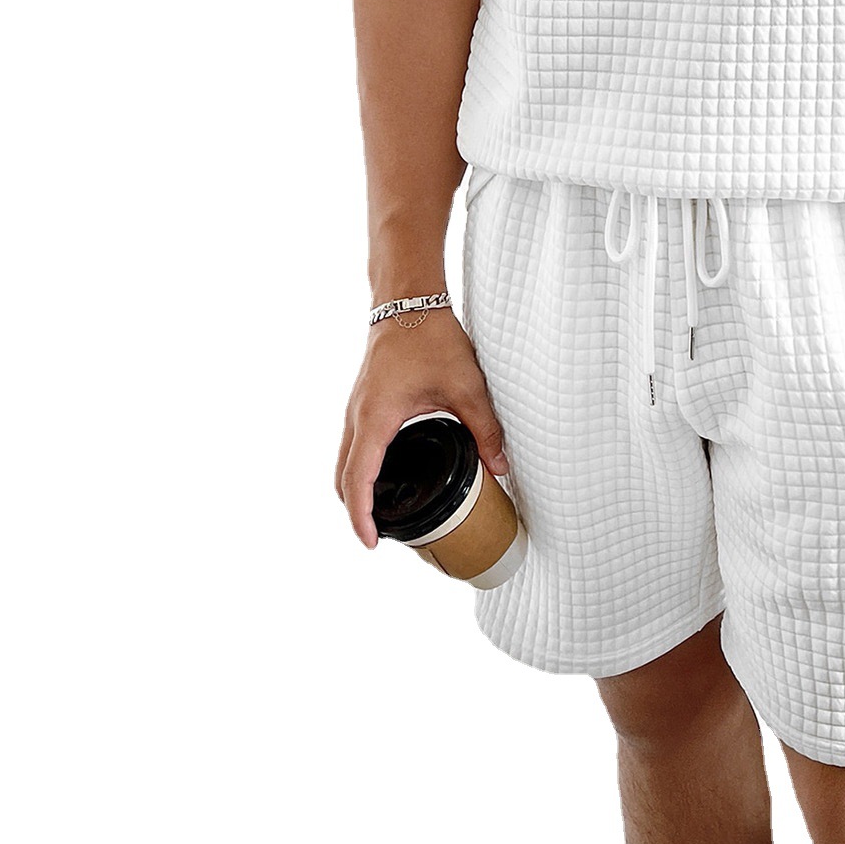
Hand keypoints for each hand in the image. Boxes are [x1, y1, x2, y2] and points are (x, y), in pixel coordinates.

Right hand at [334, 308, 508, 547]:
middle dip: (357, 510)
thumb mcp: (465, 385)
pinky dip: (360, 467)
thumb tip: (500, 467)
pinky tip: (385, 474)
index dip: (361, 517)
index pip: (358, 480)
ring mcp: (356, 408)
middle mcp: (358, 417)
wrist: (408, 299)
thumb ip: (485, 429)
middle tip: (382, 535)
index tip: (371, 544)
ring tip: (383, 512)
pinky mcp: (363, 401)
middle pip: (343, 477)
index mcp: (376, 418)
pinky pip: (354, 444)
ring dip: (357, 489)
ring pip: (345, 460)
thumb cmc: (430, 336)